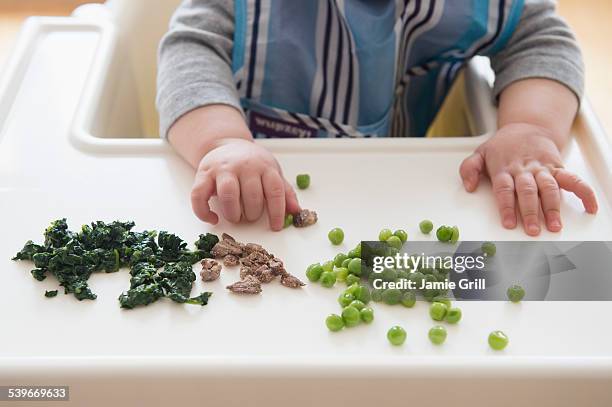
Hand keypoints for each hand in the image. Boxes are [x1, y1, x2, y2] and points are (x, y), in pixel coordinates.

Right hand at [191, 138, 300, 230]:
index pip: (274, 190)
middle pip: (251, 194)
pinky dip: (204, 212)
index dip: (276, 211)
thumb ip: (284, 191)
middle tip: (251, 217)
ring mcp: (222, 169)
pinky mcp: (203, 174)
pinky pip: (199, 195)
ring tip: (236, 217)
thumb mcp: (272, 172)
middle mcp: (244, 166)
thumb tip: (296, 211)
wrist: (227, 144)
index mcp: (264, 166)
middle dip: (253, 213)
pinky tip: (213, 219)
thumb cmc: (253, 164)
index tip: (275, 226)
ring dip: (233, 213)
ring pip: (228, 194)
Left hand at [459, 123, 597, 235]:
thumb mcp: (480, 153)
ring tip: (554, 226)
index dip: (507, 207)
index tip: (508, 223)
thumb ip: (469, 169)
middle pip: (528, 191)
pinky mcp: (557, 168)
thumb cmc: (502, 145)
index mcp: (504, 168)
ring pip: (549, 188)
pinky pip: (572, 179)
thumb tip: (468, 186)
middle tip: (532, 229)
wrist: (527, 126)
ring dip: (553, 207)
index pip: (505, 190)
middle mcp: (524, 169)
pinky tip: (589, 207)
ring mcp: (542, 169)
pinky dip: (584, 192)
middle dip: (531, 212)